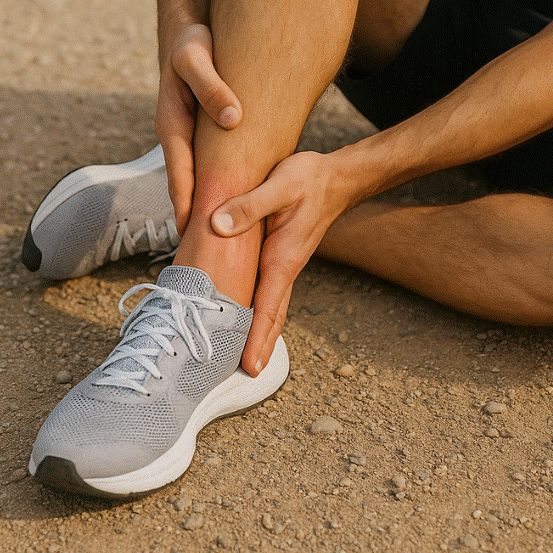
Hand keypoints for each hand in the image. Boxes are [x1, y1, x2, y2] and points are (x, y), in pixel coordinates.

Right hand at [155, 23, 241, 232]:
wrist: (186, 30)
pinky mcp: (199, 129)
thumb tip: (234, 119)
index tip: (190, 230)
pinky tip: (227, 196)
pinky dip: (210, 181)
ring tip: (214, 235)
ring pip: (194, 174)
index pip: (179, 170)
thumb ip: (212, 87)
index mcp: (171, 122)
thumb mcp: (197, 58)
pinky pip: (204, 161)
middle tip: (200, 247)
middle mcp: (176, 133)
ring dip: (202, 201)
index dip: (185, 200)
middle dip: (192, 212)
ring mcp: (187, 133)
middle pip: (184, 181)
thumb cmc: (191, 42)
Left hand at [210, 151, 349, 374]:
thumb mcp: (278, 186)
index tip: (249, 367)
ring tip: (240, 356)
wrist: (334, 177)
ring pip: (270, 305)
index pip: (269, 307)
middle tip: (241, 376)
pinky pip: (267, 289)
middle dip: (259, 346)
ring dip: (258, 331)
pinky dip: (257, 308)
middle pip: (272, 316)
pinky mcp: (280, 254)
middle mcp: (285, 267)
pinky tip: (244, 313)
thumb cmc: (309, 180)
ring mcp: (284, 263)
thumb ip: (250, 205)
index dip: (257, 338)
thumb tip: (219, 225)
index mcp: (283, 258)